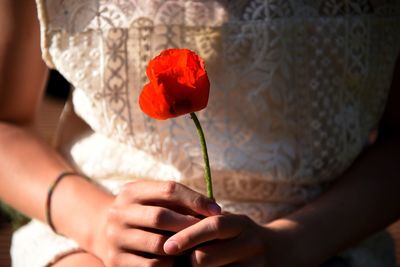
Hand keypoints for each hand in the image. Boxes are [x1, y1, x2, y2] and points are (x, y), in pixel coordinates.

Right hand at [93, 180, 220, 266]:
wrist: (105, 233)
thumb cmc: (144, 214)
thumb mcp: (154, 200)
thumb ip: (178, 201)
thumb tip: (213, 209)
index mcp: (131, 191)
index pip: (168, 189)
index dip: (195, 199)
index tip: (216, 210)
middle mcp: (119, 213)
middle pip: (160, 217)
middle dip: (188, 224)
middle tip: (207, 230)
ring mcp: (115, 238)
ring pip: (158, 244)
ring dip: (181, 247)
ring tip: (196, 246)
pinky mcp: (116, 261)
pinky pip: (151, 266)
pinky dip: (170, 264)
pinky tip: (178, 260)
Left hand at [163, 214, 279, 266]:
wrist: (282, 250)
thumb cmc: (242, 234)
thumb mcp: (231, 222)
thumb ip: (206, 222)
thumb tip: (170, 228)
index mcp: (241, 224)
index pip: (213, 227)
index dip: (189, 236)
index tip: (168, 246)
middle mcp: (250, 245)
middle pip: (205, 257)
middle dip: (186, 261)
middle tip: (178, 259)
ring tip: (191, 265)